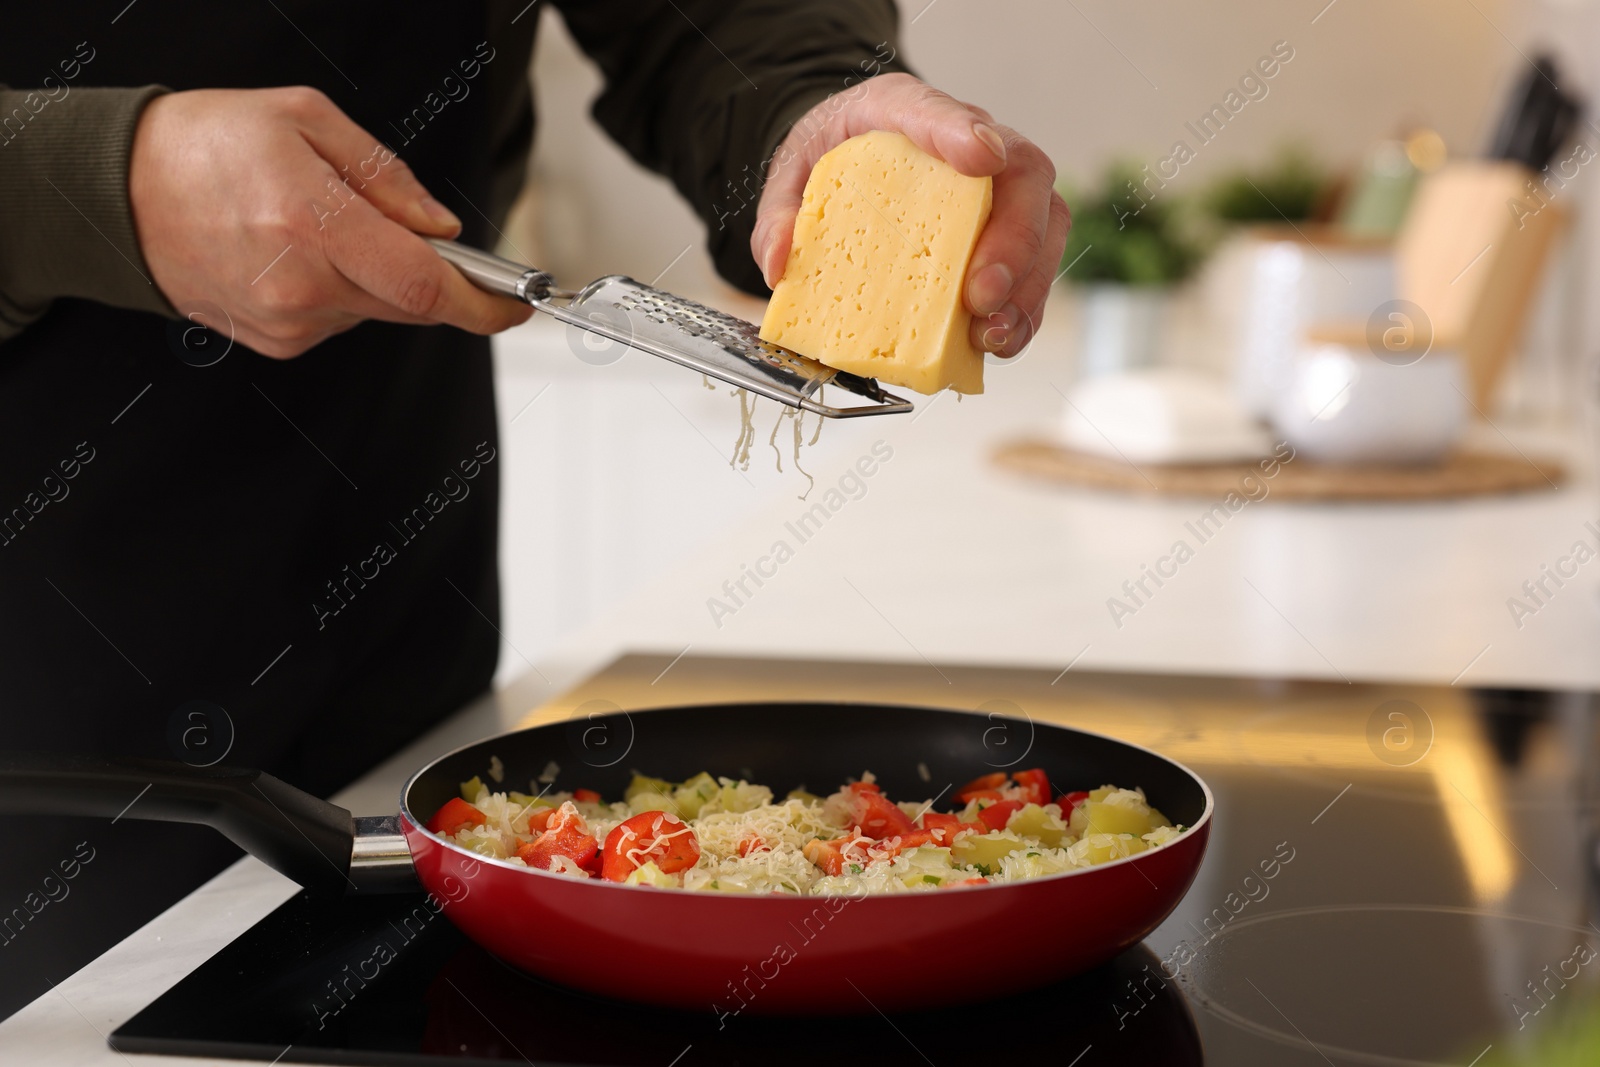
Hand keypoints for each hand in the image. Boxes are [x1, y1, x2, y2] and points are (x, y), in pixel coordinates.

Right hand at [129, 87, 530, 358]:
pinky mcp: (275, 341)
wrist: (119, 192)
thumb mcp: (306, 120)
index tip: (516, 306)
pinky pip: (341, 320)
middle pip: (411, 304)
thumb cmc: (207, 145)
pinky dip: (341, 289)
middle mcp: (300, 286)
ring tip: (320, 226)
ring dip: (377, 275)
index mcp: (312, 225)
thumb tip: (441, 229)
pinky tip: (298, 253)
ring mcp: (286, 321)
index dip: (482, 304)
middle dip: (430, 275)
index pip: (424, 287)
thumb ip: (388, 178)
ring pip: (377, 311)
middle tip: (407, 232)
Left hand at [751, 72, 1068, 357]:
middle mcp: (970, 142)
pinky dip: (1023, 309)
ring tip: (991, 333)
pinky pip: (1037, 268)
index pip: (937, 110)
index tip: (981, 158)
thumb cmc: (834, 157)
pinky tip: (998, 341)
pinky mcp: (1009, 232)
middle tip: (980, 294)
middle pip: (1023, 175)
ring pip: (1047, 225)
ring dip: (1026, 287)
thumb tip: (777, 262)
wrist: (850, 154)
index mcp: (903, 109)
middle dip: (1013, 242)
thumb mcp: (793, 174)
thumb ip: (780, 212)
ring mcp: (1000, 187)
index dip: (963, 134)